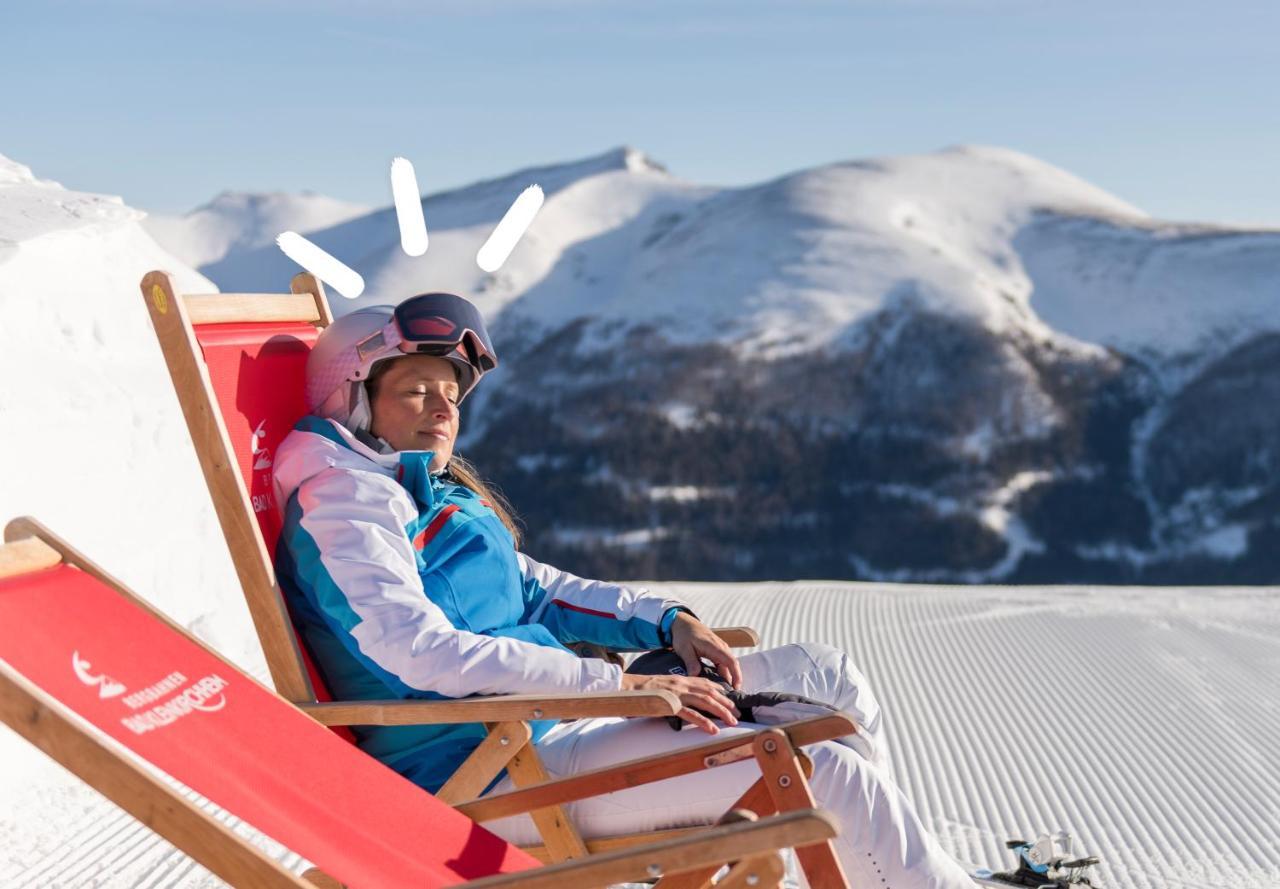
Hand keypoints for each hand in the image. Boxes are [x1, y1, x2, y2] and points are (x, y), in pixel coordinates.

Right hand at [621, 671, 739, 733]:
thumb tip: (684, 700)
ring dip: (721, 712)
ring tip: (732, 721)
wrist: (627, 688)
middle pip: (710, 693)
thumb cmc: (643, 691)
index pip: (706, 683)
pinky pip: (691, 714)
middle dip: (726, 703)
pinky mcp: (670, 705)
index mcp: (681, 680)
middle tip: (737, 713)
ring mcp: (677, 694)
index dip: (720, 691)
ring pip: (705, 702)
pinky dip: (704, 722)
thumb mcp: (663, 687)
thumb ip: (676, 691)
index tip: (730, 699)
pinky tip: (713, 729)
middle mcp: (682, 685)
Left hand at [670, 612, 742, 690]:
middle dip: (735, 679)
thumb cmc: (683, 635)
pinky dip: (724, 672)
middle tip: (731, 696)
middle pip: (733, 665)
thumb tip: (695, 676)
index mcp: (714, 646)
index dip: (736, 675)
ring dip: (729, 677)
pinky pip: (724, 663)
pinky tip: (719, 682)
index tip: (736, 688)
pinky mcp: (717, 650)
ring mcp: (720, 648)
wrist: (682, 623)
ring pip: (728, 664)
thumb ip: (691, 662)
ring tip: (725, 692)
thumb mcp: (684, 649)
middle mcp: (721, 647)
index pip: (731, 662)